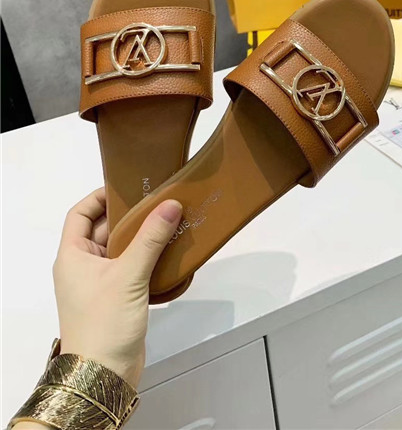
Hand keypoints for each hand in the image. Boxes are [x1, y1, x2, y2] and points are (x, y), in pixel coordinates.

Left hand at [53, 187, 181, 387]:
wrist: (104, 374)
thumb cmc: (104, 324)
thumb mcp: (128, 275)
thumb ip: (150, 238)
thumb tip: (170, 204)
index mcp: (72, 256)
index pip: (79, 214)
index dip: (99, 197)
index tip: (126, 187)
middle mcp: (82, 267)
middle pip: (102, 229)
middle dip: (129, 216)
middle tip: (157, 201)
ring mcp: (99, 283)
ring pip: (120, 249)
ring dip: (141, 237)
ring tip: (168, 221)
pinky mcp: (116, 298)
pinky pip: (131, 267)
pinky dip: (147, 257)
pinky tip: (169, 250)